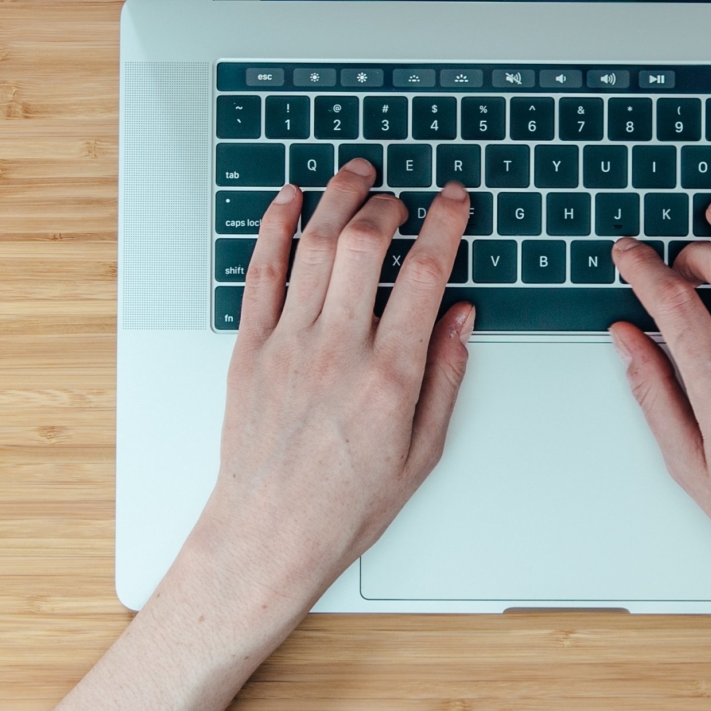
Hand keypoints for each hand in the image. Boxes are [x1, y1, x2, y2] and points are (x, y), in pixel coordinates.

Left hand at [177, 163, 475, 617]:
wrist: (270, 535)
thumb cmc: (346, 505)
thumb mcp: (423, 452)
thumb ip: (446, 377)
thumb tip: (459, 317)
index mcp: (391, 374)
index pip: (425, 272)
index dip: (445, 222)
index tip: (453, 200)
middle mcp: (338, 348)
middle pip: (365, 243)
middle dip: (391, 204)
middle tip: (403, 197)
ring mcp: (288, 343)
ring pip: (314, 244)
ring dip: (339, 197)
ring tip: (357, 175)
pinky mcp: (250, 348)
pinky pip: (261, 272)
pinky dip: (275, 226)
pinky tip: (289, 200)